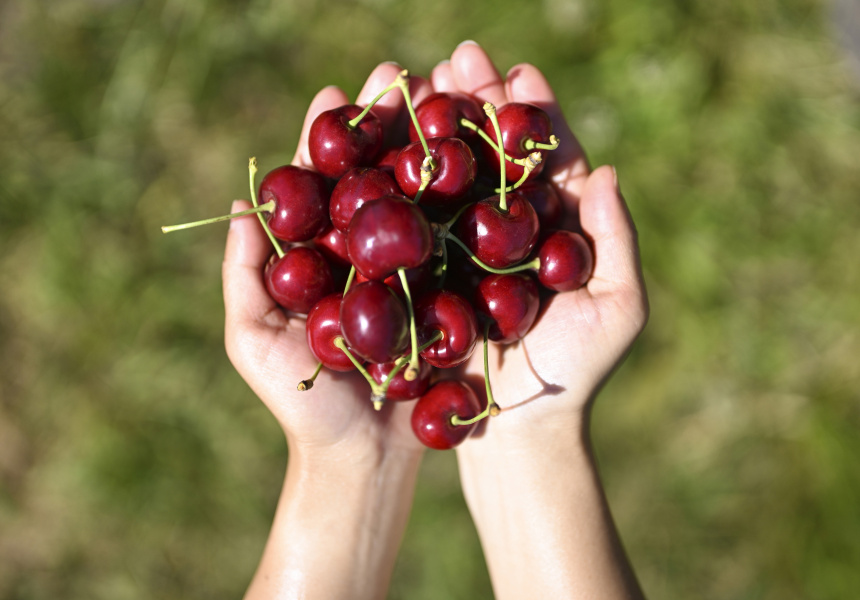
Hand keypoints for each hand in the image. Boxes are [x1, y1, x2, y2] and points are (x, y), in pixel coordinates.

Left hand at [222, 63, 433, 459]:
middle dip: (387, 125)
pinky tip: (484, 161)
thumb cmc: (302, 407)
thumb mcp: (255, 342)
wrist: (366, 460)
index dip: (328, 138)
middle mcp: (367, 256)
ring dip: (433, 148)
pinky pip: (460, 243)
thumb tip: (239, 205)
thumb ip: (246, 276)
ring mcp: (412, 273)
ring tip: (448, 97)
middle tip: (401, 75)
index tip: (335, 93)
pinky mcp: (451, 296)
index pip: (324, 184)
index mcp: (321, 257)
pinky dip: (471, 201)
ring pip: (422, 199)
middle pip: (377, 178)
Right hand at [433, 42, 648, 446]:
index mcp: (558, 230)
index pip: (546, 159)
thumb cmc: (575, 375)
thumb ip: (616, 239)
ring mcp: (466, 250)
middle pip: (494, 156)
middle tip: (457, 58)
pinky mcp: (429, 274)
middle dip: (478, 104)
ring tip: (418, 82)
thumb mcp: (617, 309)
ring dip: (436, 130)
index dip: (534, 114)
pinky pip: (416, 223)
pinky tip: (385, 147)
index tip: (518, 73)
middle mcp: (510, 232)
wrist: (520, 432)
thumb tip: (604, 167)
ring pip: (451, 179)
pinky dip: (402, 183)